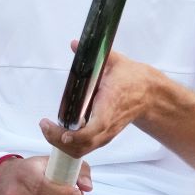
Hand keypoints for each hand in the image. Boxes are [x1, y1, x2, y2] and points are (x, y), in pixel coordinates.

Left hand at [38, 49, 155, 160]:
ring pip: (83, 150)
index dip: (79, 134)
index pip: (97, 127)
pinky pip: (84, 148)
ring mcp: (106, 133)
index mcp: (111, 105)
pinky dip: (68, 145)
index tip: (64, 133)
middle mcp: (108, 125)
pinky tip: (57, 133)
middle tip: (45, 125)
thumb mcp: (116, 62)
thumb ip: (96, 53)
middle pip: (84, 144)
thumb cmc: (132, 79)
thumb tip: (74, 43)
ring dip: (62, 144)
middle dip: (60, 140)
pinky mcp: (103, 136)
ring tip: (47, 129)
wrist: (149, 95)